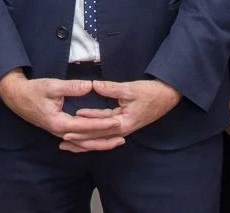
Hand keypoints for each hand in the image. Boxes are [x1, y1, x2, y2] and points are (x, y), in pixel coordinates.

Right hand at [0, 70, 119, 148]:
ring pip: (83, 142)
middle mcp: (60, 132)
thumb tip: (89, 86)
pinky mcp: (60, 130)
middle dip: (105, 138)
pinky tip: (100, 140)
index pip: (85, 126)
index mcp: (59, 122)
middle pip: (86, 140)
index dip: (102, 124)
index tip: (117, 121)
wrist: (16, 97)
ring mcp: (59, 133)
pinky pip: (78, 139)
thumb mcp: (51, 85)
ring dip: (100, 142)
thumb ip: (71, 87)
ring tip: (117, 141)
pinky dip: (90, 141)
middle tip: (123, 135)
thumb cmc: (33, 90)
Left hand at [60, 80, 182, 152]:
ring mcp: (122, 128)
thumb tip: (93, 85)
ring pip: (100, 137)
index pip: (98, 128)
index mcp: (123, 123)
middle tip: (61, 142)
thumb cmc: (151, 93)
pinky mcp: (123, 124)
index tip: (67, 130)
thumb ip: (111, 88)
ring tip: (67, 143)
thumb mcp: (130, 89)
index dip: (82, 129)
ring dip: (84, 140)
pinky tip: (83, 134)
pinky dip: (93, 133)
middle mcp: (121, 130)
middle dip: (79, 140)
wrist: (167, 96)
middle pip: (97, 137)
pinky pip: (104, 132)